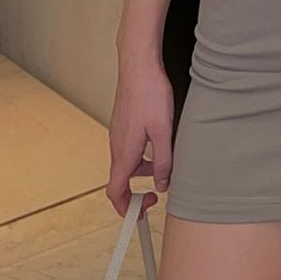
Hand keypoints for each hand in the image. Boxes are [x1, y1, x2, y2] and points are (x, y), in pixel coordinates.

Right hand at [106, 62, 174, 218]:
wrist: (138, 65)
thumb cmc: (150, 94)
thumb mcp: (163, 132)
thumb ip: (163, 162)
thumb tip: (163, 184)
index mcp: (124, 152)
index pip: (115, 192)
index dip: (125, 208)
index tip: (141, 214)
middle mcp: (116, 145)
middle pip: (121, 180)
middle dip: (137, 191)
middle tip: (158, 192)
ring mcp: (118, 134)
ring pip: (127, 163)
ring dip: (143, 171)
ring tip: (165, 164)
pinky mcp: (123, 123)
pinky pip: (129, 148)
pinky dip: (142, 155)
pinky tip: (159, 143)